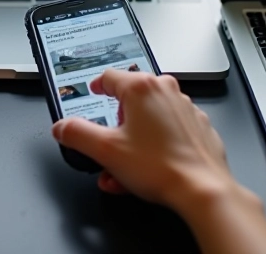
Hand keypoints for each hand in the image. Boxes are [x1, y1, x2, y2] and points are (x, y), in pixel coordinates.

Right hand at [51, 70, 235, 218]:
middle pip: (130, 102)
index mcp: (142, 89)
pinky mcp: (197, 127)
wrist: (202, 189)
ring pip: (149, 120)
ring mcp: (185, 109)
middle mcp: (166, 92)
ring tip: (124, 169)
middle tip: (107, 149)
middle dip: (114, 127)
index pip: (110, 77)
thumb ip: (77, 134)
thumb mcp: (105, 151)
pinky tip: (146, 170)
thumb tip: (63, 127)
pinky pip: (167, 131)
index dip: (97, 87)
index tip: (94, 92)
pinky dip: (154, 145)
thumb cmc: (161, 168)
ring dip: (132, 141)